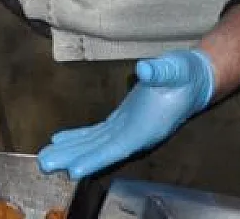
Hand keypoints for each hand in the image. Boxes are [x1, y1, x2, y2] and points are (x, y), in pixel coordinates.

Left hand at [38, 49, 214, 177]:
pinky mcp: (122, 121)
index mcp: (146, 128)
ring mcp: (127, 129)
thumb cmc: (185, 75)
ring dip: (71, 150)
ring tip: (47, 158)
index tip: (74, 170)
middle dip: (73, 158)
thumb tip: (145, 69)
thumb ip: (161, 71)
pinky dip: (79, 137)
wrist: (194, 79)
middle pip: (100, 150)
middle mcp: (135, 134)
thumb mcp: (175, 69)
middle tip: (46, 165)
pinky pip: (97, 133)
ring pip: (95, 144)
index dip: (95, 159)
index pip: (117, 148)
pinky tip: (62, 140)